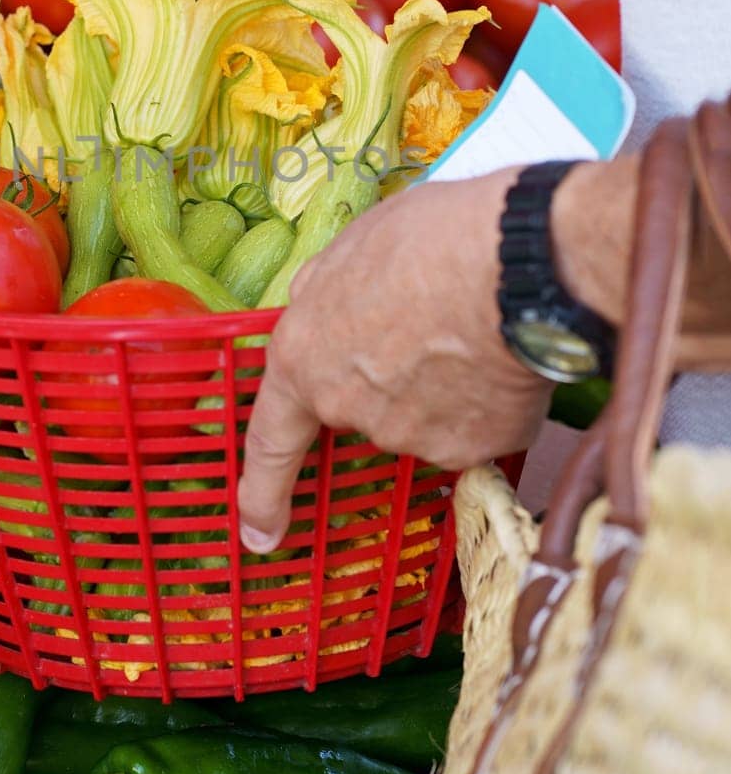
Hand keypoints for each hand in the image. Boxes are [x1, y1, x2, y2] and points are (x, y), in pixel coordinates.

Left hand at [237, 170, 550, 554]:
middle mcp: (351, 409)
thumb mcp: (351, 247)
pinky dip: (489, 400)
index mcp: (305, 359)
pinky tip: (502, 355)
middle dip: (390, 376)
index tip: (259, 534)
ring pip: (424, 417)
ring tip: (473, 323)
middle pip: (365, 408)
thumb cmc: (429, 239)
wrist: (514, 265)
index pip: (272, 439)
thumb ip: (325, 291)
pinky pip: (477, 428)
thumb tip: (322, 305)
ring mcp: (412, 437)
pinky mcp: (473, 449)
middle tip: (428, 320)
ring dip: (442, 384)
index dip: (262, 490)